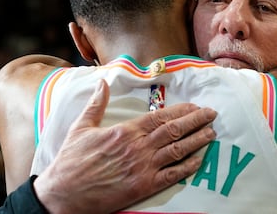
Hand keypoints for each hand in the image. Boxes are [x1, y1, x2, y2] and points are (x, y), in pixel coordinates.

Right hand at [34, 79, 216, 213]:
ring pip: (177, 150)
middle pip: (174, 130)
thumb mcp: (82, 127)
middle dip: (196, 121)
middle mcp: (139, 147)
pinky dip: (187, 167)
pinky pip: (171, 175)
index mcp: (126, 131)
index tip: (195, 106)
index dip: (181, 111)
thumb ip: (96, 104)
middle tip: (212, 114)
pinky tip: (199, 160)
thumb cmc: (72, 160)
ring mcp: (143, 167)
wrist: (64, 193)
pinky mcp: (144, 186)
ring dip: (197, 141)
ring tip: (211, 133)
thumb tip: (102, 83)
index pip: (161, 117)